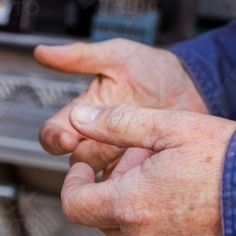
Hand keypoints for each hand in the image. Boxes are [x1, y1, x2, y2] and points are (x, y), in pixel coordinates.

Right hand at [35, 39, 206, 171]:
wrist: (194, 86)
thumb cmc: (153, 68)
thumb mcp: (116, 56)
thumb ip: (80, 56)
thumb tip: (42, 52)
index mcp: (83, 112)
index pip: (52, 132)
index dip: (55, 138)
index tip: (68, 138)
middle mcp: (95, 137)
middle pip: (73, 159)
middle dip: (88, 153)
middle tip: (110, 143)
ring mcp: (116, 156)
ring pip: (98, 173)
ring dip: (111, 164)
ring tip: (133, 149)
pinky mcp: (138, 169)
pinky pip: (125, 183)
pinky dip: (132, 176)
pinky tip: (146, 162)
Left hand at [61, 103, 235, 235]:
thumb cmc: (232, 159)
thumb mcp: (169, 126)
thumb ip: (116, 123)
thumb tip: (80, 118)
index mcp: (130, 206)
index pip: (74, 206)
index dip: (75, 184)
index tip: (87, 170)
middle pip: (109, 220)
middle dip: (120, 191)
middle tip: (151, 163)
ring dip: (149, 214)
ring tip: (184, 184)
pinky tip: (203, 211)